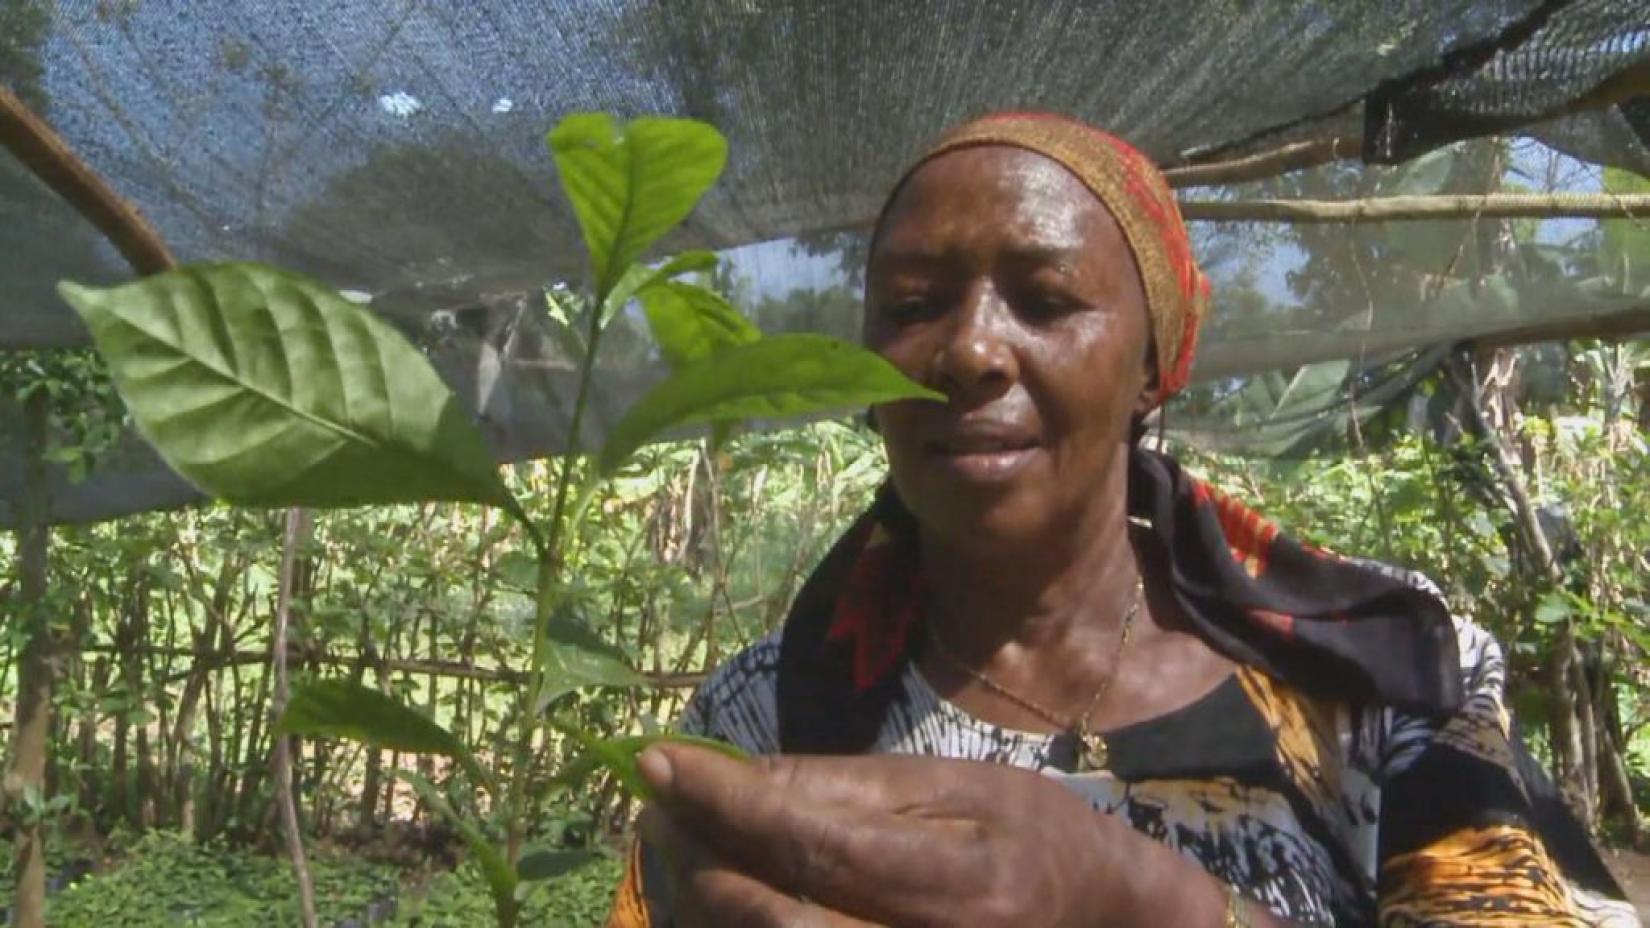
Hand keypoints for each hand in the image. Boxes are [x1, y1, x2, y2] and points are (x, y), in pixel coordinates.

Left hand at [636, 743, 1228, 926]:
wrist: (1105, 924)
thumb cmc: (1032, 836)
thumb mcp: (952, 787)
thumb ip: (846, 789)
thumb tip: (740, 775)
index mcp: (957, 885)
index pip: (812, 844)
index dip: (724, 802)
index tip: (657, 759)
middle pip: (774, 919)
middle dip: (698, 857)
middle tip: (656, 804)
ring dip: (703, 902)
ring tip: (677, 844)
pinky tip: (721, 893)